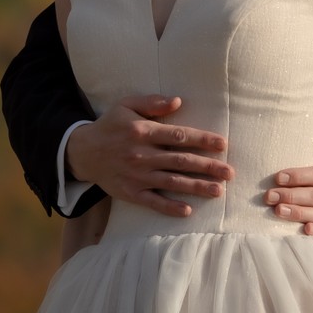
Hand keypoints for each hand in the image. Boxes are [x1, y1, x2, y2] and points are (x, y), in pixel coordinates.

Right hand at [66, 95, 232, 216]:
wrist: (83, 152)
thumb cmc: (111, 125)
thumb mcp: (126, 105)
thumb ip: (152, 102)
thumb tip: (178, 101)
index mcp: (143, 132)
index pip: (179, 136)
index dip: (202, 140)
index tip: (222, 144)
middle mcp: (142, 155)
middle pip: (181, 161)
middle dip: (208, 167)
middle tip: (230, 172)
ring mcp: (137, 176)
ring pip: (172, 182)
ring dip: (196, 187)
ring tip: (218, 191)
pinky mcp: (131, 192)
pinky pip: (153, 202)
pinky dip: (170, 207)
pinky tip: (188, 211)